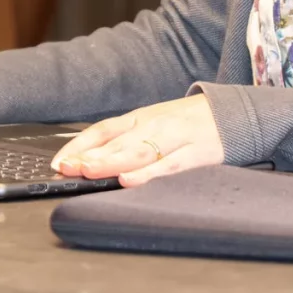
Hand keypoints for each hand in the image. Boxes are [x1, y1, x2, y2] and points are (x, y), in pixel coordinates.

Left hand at [53, 94, 224, 187]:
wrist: (234, 114)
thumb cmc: (188, 122)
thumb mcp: (153, 124)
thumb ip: (125, 140)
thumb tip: (88, 160)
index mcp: (140, 119)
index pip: (102, 130)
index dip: (78, 146)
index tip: (58, 162)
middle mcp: (153, 126)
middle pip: (117, 141)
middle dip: (90, 156)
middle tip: (68, 168)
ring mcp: (174, 139)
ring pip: (138, 151)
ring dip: (111, 161)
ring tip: (90, 171)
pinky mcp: (196, 153)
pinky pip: (169, 165)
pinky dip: (148, 172)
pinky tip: (130, 179)